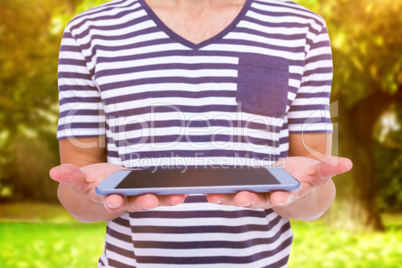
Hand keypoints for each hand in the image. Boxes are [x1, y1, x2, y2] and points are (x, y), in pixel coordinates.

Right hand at [49, 163, 186, 213]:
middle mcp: (123, 199)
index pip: (108, 199)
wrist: (102, 194)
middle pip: (133, 202)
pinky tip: (185, 190)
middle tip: (150, 201)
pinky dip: (171, 193)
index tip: (113, 200)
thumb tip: (53, 172)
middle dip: (141, 202)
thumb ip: (70, 176)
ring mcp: (137, 196)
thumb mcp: (79, 181)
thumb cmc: (91, 185)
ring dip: (165, 199)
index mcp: (105, 197)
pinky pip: (161, 192)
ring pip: (151, 199)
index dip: (111, 200)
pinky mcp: (147, 191)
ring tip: (179, 196)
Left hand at [206, 156, 352, 211]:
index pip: (286, 196)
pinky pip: (230, 192)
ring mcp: (256, 194)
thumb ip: (328, 168)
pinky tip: (206, 189)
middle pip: (259, 200)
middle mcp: (270, 196)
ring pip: (240, 198)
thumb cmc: (303, 177)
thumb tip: (347, 163)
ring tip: (211, 195)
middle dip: (250, 200)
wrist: (290, 185)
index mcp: (289, 192)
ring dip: (227, 198)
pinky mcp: (244, 188)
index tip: (280, 197)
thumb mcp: (317, 172)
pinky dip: (220, 192)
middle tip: (240, 197)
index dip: (283, 197)